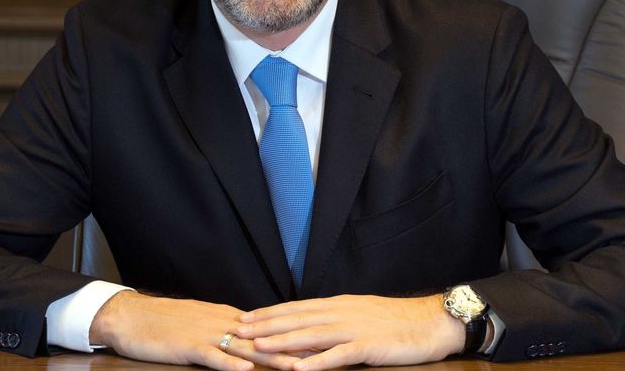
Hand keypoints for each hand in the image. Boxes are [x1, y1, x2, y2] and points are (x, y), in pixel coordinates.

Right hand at [90, 290, 300, 370]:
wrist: (132, 316)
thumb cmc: (165, 324)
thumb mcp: (200, 325)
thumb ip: (224, 332)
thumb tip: (247, 340)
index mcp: (226, 317)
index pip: (267, 328)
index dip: (293, 337)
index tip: (319, 343)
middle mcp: (222, 322)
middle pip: (264, 338)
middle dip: (293, 348)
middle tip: (322, 357)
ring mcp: (207, 334)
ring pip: (246, 348)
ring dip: (272, 359)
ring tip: (298, 368)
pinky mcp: (189, 347)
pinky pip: (214, 357)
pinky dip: (231, 364)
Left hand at [235, 293, 464, 368]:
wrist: (428, 321)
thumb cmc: (394, 321)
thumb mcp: (359, 315)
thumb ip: (334, 321)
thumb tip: (308, 328)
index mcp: (337, 305)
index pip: (296, 307)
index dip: (270, 312)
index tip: (247, 316)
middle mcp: (340, 312)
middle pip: (297, 318)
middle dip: (267, 324)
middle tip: (240, 329)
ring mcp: (353, 328)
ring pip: (311, 334)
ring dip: (283, 342)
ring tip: (260, 347)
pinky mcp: (368, 346)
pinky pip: (339, 355)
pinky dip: (318, 362)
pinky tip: (300, 369)